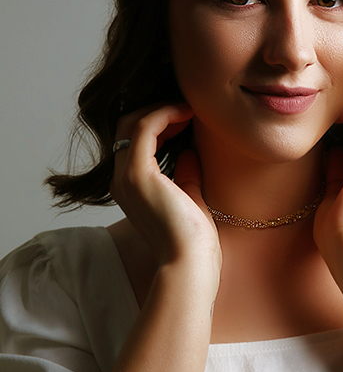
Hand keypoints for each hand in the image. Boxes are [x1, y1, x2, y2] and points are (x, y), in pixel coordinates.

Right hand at [110, 104, 220, 271]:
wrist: (190, 262)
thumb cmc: (193, 239)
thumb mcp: (189, 196)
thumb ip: (185, 173)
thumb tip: (188, 151)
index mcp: (131, 187)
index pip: (133, 142)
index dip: (158, 123)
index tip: (185, 118)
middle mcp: (121, 180)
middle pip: (127, 128)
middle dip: (156, 113)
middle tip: (186, 110)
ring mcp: (126, 176)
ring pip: (132, 123)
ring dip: (161, 110)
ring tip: (188, 109)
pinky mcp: (138, 173)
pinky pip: (144, 128)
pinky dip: (164, 115)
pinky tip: (186, 114)